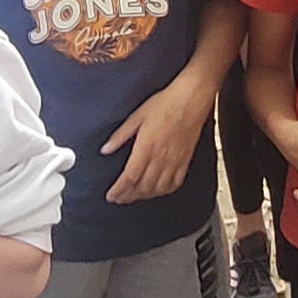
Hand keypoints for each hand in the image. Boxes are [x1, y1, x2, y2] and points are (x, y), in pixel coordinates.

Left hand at [101, 78, 217, 203]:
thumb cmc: (166, 103)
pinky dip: (164, 190)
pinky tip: (158, 191)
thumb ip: (120, 135)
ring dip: (144, 195)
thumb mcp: (137, 116)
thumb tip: (106, 148)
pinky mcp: (185, 160)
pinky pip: (175, 183)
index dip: (119, 190)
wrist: (191, 99)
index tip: (111, 195)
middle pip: (142, 186)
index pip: (130, 177)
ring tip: (134, 196)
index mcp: (146, 147)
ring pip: (158, 188)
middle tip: (119, 199)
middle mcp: (161, 158)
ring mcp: (174, 161)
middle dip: (128, 196)